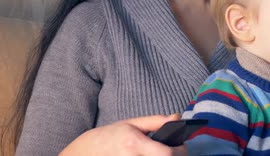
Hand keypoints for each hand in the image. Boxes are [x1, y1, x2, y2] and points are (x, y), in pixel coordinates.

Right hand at [59, 114, 186, 155]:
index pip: (166, 153)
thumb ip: (156, 121)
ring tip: (164, 153)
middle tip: (176, 151)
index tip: (183, 146)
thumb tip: (177, 118)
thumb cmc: (110, 136)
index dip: (180, 151)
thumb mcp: (132, 123)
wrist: (86, 152)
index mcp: (133, 144)